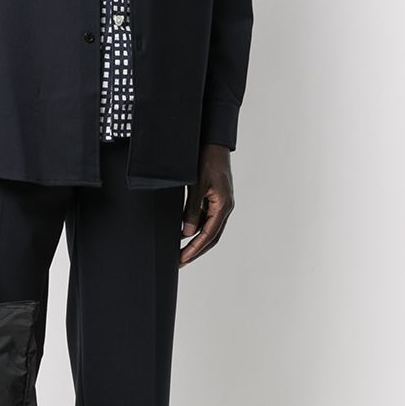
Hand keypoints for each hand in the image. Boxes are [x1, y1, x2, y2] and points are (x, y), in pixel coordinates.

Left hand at [179, 144, 233, 266]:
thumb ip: (192, 210)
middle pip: (212, 237)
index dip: (195, 249)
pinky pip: (207, 219)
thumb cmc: (207, 161)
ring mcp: (221, 204)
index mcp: (223, 206)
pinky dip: (196, 228)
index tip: (182, 259)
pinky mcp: (215, 199)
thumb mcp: (196, 186)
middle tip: (180, 262)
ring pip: (210, 229)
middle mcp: (225, 208)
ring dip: (196, 241)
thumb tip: (186, 233)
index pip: (208, 235)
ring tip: (181, 252)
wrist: (214, 143)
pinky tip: (184, 233)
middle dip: (196, 251)